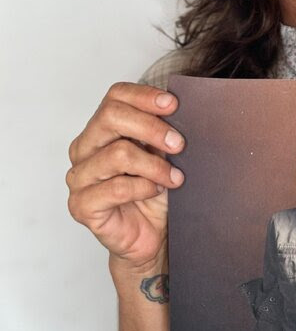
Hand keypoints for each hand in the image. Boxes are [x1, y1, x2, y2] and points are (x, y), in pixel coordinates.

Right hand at [66, 83, 184, 270]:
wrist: (152, 235)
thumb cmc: (156, 191)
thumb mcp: (164, 154)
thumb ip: (164, 132)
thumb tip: (179, 110)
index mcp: (102, 129)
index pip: (115, 96)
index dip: (144, 96)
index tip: (173, 104)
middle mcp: (85, 148)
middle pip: (111, 116)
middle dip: (152, 127)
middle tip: (179, 143)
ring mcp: (80, 176)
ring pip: (118, 153)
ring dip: (155, 165)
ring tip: (174, 177)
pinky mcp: (81, 205)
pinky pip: (116, 188)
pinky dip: (144, 188)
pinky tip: (156, 191)